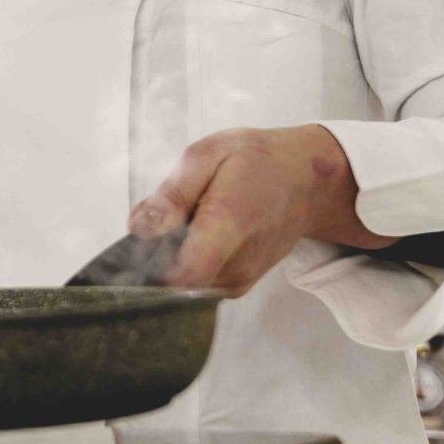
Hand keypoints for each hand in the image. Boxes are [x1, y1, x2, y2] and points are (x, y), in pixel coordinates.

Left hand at [134, 124, 387, 296]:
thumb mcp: (207, 155)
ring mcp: (239, 281)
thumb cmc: (257, 162)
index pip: (183, 274)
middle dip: (155, 251)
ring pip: (180, 281)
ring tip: (191, 218)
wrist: (306, 182)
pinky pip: (195, 281)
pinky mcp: (237, 287)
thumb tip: (140, 230)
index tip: (137, 244)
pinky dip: (187, 259)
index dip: (148, 266)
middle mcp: (237, 264)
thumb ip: (172, 195)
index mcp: (229, 223)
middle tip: (170, 214)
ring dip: (171, 254)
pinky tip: (201, 233)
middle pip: (171, 278)